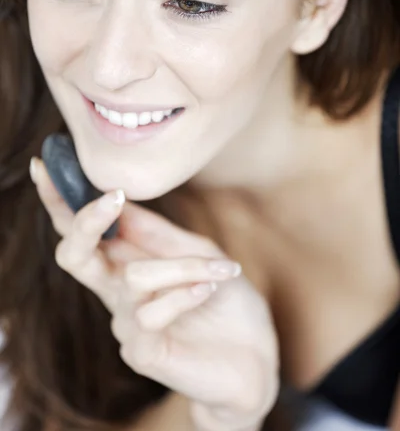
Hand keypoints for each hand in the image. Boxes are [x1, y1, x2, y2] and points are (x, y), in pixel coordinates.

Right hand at [31, 157, 279, 430]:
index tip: (45, 164)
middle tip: (112, 198)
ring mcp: (126, 323)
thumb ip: (156, 232)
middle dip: (86, 222)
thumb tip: (117, 194)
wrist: (253, 352)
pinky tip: (210, 291)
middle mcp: (117, 291)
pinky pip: (152, 312)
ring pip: (134, 278)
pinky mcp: (140, 351)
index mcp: (127, 263)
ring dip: (182, 267)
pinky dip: (186, 293)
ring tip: (219, 269)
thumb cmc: (225, 299)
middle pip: (73, 255)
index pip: (83, 231)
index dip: (59, 200)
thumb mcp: (197, 251)